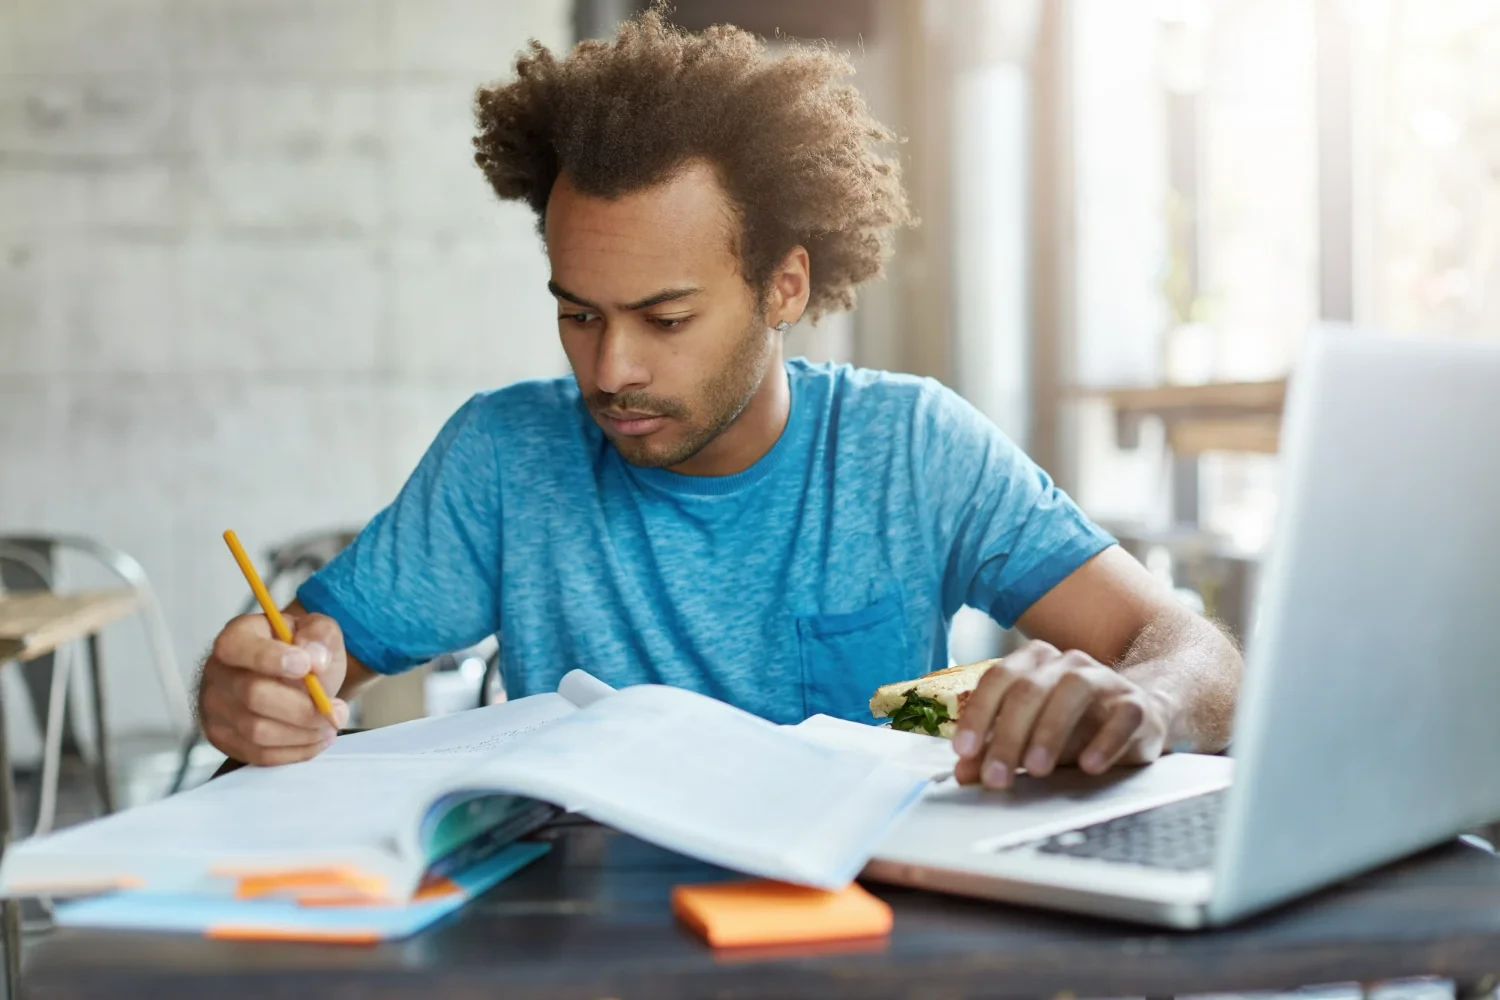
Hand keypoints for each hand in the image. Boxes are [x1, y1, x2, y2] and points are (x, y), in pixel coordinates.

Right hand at [199, 610, 351, 765]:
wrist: (294, 676)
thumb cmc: (303, 650)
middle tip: (338, 711)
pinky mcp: (224, 738)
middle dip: (303, 708)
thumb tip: (315, 658)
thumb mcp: (319, 630)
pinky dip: (295, 750)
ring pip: (258, 732)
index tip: (307, 666)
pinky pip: (259, 754)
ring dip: (304, 733)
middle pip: (254, 696)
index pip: (237, 647)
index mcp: (236, 636)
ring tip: (330, 724)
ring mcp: (215, 708)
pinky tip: (317, 738)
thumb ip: (320, 635)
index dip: (270, 658)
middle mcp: (217, 672)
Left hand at [950, 641, 1172, 787]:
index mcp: (1033, 662)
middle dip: (1008, 735)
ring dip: (1050, 731)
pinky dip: (1104, 741)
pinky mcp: (1135, 703)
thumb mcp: (1029, 740)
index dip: (978, 715)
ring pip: (1073, 690)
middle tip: (996, 776)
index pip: (997, 679)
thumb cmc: (1073, 727)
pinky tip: (1088, 765)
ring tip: (1035, 769)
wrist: (1136, 718)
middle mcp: (1066, 663)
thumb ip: (995, 751)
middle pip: (1029, 689)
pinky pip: (1121, 716)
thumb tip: (963, 772)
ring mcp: (1103, 678)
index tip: (964, 751)